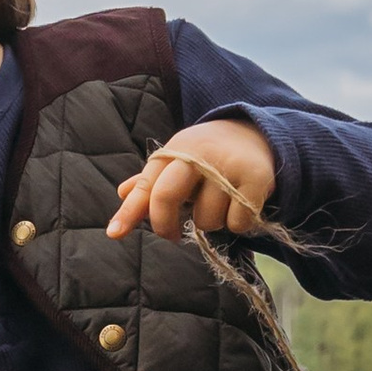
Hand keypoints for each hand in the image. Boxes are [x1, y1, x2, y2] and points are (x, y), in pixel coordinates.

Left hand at [105, 119, 274, 242]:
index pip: (147, 184)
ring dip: (210, 222)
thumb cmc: (208, 157)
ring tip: (219, 203)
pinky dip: (236, 223)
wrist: (257, 135)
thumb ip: (151, 182)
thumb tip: (122, 193)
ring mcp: (228, 166)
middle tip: (171, 236)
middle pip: (166, 196)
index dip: (129, 211)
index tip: (114, 233)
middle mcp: (200, 153)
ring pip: (206, 219)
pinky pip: (236, 224)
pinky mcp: (256, 180)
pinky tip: (239, 205)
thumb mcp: (178, 162)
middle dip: (164, 225)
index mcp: (177, 150)